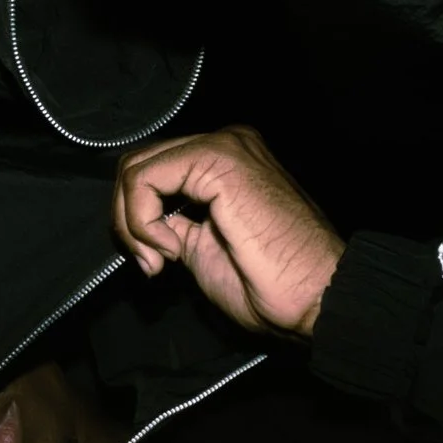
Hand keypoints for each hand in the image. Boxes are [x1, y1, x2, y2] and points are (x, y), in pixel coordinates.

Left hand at [112, 127, 343, 337]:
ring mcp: (224, 145)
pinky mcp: (218, 158)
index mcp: (226, 161)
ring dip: (132, 222)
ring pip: (135, 168)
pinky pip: (145, 178)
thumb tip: (137, 221)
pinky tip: (169, 247)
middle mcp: (226, 143)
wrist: (314, 298)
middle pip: (138, 164)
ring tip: (160, 259)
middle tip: (149, 261)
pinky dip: (141, 218)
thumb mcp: (202, 245)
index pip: (152, 169)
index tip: (152, 261)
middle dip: (127, 219)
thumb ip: (172, 222)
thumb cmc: (270, 283)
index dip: (134, 217)